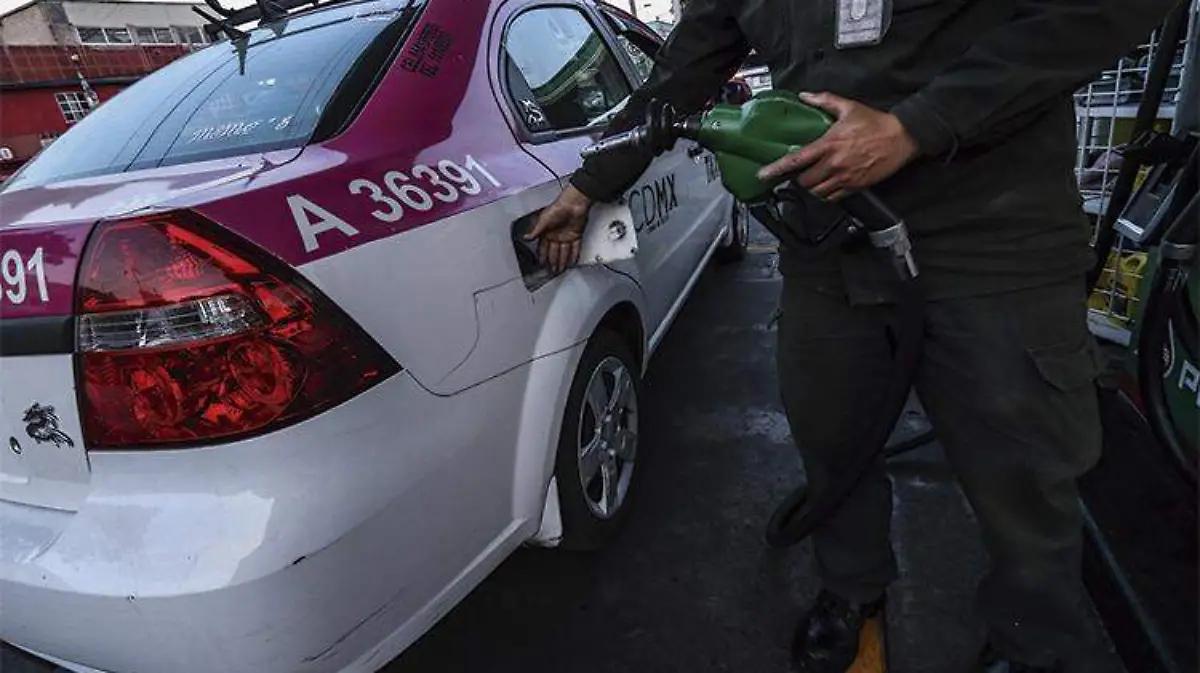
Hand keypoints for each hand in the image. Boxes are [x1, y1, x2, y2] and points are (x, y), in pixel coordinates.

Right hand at [526, 184, 592, 273]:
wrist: (574, 204)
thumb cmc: (558, 207)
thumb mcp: (544, 220)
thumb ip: (536, 231)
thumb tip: (526, 237)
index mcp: (547, 232)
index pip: (543, 248)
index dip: (542, 256)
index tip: (541, 264)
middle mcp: (556, 235)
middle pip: (554, 252)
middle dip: (553, 262)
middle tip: (552, 271)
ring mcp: (566, 236)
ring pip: (564, 252)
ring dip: (562, 261)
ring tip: (561, 270)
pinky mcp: (575, 235)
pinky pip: (575, 248)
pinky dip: (574, 255)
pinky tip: (572, 262)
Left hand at [757, 92, 918, 201]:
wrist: (902, 137)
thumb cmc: (875, 122)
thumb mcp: (848, 107)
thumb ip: (824, 101)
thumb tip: (804, 96)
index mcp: (829, 144)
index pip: (797, 160)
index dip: (777, 169)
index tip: (763, 175)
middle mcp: (834, 164)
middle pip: (805, 182)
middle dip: (799, 178)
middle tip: (801, 172)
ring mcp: (845, 178)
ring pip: (817, 193)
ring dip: (812, 188)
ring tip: (815, 178)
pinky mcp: (856, 187)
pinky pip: (833, 198)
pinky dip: (826, 194)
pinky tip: (827, 185)